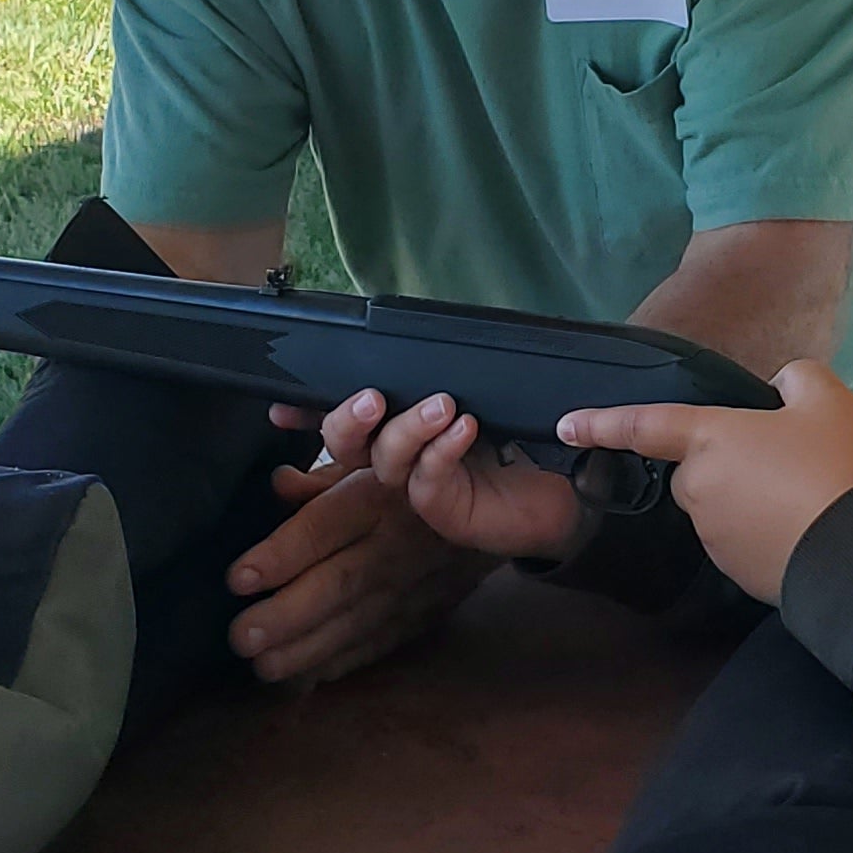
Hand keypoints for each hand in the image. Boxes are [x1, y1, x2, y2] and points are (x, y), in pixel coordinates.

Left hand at [223, 442, 495, 684]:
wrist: (493, 508)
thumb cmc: (412, 476)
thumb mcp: (371, 460)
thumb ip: (320, 477)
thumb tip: (276, 486)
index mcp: (374, 498)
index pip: (322, 528)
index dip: (281, 555)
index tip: (239, 578)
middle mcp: (392, 546)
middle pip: (337, 584)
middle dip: (287, 616)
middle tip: (241, 637)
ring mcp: (410, 587)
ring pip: (356, 624)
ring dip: (307, 651)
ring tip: (263, 667)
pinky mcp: (421, 616)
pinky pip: (378, 644)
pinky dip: (342, 664)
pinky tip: (304, 681)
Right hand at [301, 387, 591, 564]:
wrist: (569, 482)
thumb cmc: (521, 431)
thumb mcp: (480, 389)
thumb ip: (439, 372)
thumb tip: (411, 342)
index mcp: (396, 426)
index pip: (342, 415)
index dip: (307, 410)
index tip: (283, 407)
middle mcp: (397, 458)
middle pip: (345, 443)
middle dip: (347, 419)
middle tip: (373, 398)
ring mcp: (416, 486)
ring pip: (385, 461)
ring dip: (407, 429)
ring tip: (442, 405)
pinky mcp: (444, 510)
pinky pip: (426, 482)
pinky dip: (441, 452)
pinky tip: (463, 429)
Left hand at [553, 361, 852, 607]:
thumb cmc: (838, 465)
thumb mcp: (829, 399)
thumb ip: (797, 379)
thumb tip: (781, 390)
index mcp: (710, 439)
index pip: (645, 425)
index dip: (602, 423)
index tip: (565, 426)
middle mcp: (699, 489)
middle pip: (698, 468)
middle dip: (729, 463)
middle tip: (790, 460)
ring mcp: (715, 537)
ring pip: (722, 506)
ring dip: (749, 499)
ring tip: (808, 496)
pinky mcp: (737, 574)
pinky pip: (743, 541)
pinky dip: (764, 532)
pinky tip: (806, 528)